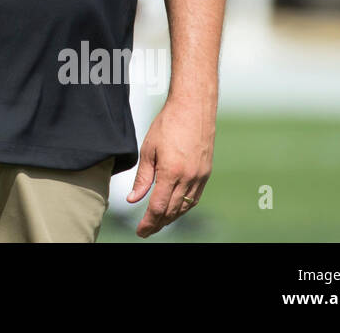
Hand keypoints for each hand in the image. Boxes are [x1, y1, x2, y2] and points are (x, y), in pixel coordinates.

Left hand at [127, 98, 215, 237]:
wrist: (194, 108)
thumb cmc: (168, 124)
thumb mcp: (148, 149)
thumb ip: (142, 178)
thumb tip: (133, 199)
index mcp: (171, 173)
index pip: (158, 208)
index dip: (148, 222)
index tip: (140, 231)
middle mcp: (189, 178)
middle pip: (172, 211)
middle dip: (158, 224)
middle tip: (146, 230)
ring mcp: (200, 177)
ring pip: (185, 207)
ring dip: (171, 218)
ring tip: (158, 222)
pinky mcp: (206, 173)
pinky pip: (195, 198)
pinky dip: (184, 207)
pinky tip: (175, 208)